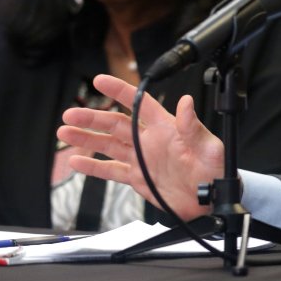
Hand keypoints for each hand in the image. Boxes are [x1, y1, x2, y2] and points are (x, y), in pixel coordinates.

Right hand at [57, 73, 221, 219]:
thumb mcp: (209, 147)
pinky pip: (111, 170)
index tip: (100, 80)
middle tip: (71, 113)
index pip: (140, 103)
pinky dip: (93, 167)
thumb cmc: (215, 170)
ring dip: (87, 138)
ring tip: (65, 132)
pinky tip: (76, 161)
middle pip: (116, 124)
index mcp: (167, 128)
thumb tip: (186, 102)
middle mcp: (151, 141)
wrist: (211, 200)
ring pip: (109, 145)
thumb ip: (193, 126)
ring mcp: (142, 158)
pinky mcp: (138, 178)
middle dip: (92, 117)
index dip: (120, 91)